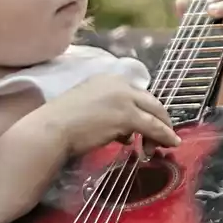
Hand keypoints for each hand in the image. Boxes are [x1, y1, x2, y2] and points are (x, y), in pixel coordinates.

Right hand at [32, 73, 180, 157]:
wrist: (53, 129)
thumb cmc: (62, 122)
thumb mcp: (88, 109)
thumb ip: (109, 115)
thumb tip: (126, 134)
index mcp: (108, 79)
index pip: (136, 93)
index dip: (145, 109)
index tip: (148, 124)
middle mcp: (119, 84)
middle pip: (150, 101)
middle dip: (160, 119)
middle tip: (164, 134)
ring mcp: (124, 98)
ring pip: (154, 113)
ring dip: (163, 130)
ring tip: (166, 144)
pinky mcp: (128, 115)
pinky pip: (153, 127)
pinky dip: (164, 135)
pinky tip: (169, 143)